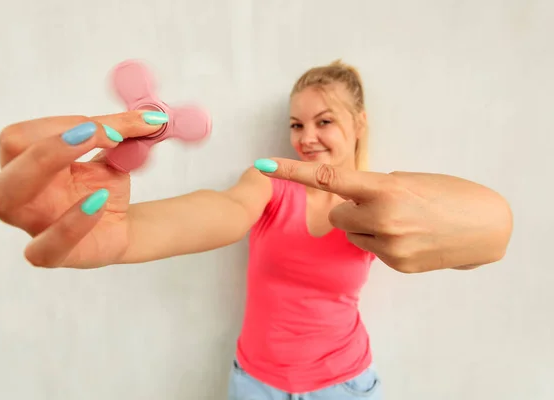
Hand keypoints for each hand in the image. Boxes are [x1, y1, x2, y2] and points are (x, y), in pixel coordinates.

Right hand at [0, 111, 165, 267]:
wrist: (121, 225)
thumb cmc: (103, 186)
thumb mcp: (114, 154)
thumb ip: (125, 132)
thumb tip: (152, 117)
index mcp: (26, 161)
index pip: (24, 135)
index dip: (64, 125)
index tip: (114, 130)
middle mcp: (18, 191)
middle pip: (9, 157)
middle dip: (49, 143)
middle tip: (94, 133)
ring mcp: (30, 224)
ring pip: (5, 199)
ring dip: (46, 170)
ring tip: (96, 169)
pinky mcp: (51, 255)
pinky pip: (43, 247)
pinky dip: (69, 225)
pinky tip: (97, 204)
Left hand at [258, 158, 512, 272]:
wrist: (485, 227)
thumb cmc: (448, 194)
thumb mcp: (409, 181)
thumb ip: (375, 188)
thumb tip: (351, 196)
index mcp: (383, 188)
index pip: (328, 179)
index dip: (293, 172)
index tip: (264, 165)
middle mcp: (382, 219)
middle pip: (338, 216)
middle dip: (349, 209)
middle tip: (378, 204)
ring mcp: (389, 246)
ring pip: (354, 235)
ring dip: (366, 227)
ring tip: (400, 222)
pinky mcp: (396, 265)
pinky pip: (372, 250)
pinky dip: (383, 243)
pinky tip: (408, 238)